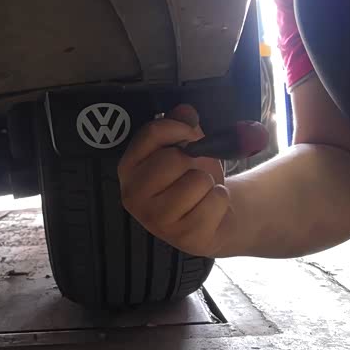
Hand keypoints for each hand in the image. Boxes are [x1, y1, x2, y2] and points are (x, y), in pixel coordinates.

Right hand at [118, 104, 267, 256]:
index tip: (191, 134)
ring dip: (208, 183)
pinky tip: (210, 209)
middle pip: (173, 159)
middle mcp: (133, 195)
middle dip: (193, 162)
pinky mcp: (183, 237)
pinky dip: (220, 200)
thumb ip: (182, 126)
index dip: (179, 128)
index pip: (152, 133)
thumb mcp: (186, 148)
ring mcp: (156, 220)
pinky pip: (215, 201)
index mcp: (129, 167)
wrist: (213, 217)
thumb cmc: (191, 179)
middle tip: (192, 172)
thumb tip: (185, 111)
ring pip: (197, 181)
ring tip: (200, 193)